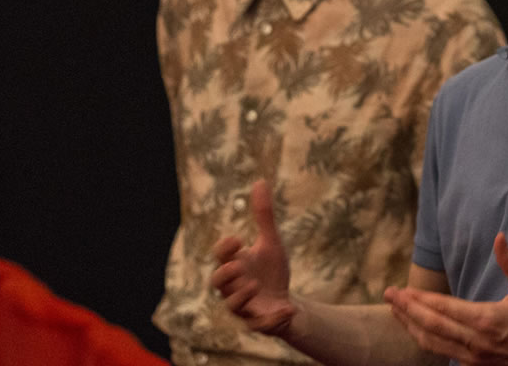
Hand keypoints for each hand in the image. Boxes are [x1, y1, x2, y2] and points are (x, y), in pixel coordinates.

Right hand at [211, 179, 296, 336]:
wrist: (284, 299)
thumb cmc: (271, 270)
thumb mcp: (271, 242)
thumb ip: (264, 216)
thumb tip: (260, 181)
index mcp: (236, 265)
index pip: (221, 256)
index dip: (224, 249)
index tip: (236, 239)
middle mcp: (234, 287)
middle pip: (218, 282)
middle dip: (225, 274)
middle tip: (238, 265)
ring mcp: (245, 306)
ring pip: (233, 305)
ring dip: (240, 295)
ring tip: (253, 284)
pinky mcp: (258, 322)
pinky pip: (260, 325)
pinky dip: (272, 319)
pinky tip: (289, 308)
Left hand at [384, 233, 507, 364]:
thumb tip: (500, 237)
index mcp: (486, 319)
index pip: (443, 308)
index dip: (419, 299)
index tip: (401, 290)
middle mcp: (474, 340)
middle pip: (430, 325)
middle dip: (406, 309)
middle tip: (388, 296)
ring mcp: (472, 356)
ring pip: (432, 342)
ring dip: (410, 326)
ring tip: (395, 312)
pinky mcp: (474, 365)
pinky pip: (442, 352)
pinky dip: (425, 340)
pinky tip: (416, 329)